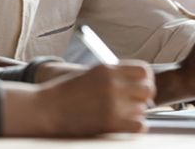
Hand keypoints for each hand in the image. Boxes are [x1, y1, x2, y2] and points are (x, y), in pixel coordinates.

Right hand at [4, 62, 154, 136]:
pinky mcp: (110, 122)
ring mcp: (112, 102)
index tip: (141, 87)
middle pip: (148, 88)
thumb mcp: (91, 74)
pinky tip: (128, 126)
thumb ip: (114, 75)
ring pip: (143, 108)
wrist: (47, 108)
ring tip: (124, 115)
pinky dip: (137, 126)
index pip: (143, 70)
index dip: (146, 79)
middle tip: (137, 103)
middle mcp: (113, 83)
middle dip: (145, 97)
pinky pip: (139, 125)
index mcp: (108, 69)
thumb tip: (137, 83)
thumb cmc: (67, 92)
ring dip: (137, 113)